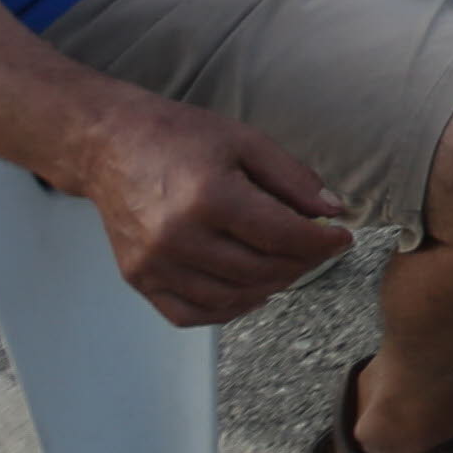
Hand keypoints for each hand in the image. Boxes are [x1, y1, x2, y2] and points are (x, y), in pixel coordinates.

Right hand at [71, 99, 354, 326]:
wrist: (110, 146)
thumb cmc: (181, 137)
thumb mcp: (246, 141)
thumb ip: (293, 178)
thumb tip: (334, 211)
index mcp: (210, 197)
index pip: (282, 236)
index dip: (321, 242)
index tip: (342, 237)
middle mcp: (179, 238)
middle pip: (260, 270)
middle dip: (302, 264)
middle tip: (318, 250)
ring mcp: (154, 264)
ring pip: (230, 298)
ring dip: (271, 288)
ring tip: (289, 267)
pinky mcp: (137, 278)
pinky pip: (189, 314)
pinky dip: (227, 310)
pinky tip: (251, 292)